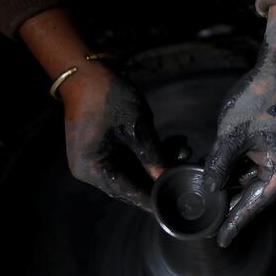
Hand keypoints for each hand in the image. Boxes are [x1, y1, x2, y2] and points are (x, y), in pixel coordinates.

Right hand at [17, 9, 167, 211]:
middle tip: (189, 173)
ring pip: (137, 171)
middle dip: (163, 177)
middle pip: (134, 184)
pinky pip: (133, 158)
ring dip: (161, 162)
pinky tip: (175, 144)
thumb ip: (154, 157)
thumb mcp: (137, 129)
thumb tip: (172, 178)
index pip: (129, 193)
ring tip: (185, 151)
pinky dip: (152, 153)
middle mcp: (92, 170)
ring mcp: (99, 159)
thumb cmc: (107, 97)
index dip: (155, 200)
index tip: (177, 205)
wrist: (86, 70)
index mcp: (92, 170)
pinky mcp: (107, 148)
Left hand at [204, 5, 275, 246]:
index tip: (221, 241)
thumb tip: (208, 190)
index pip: (255, 205)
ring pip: (256, 178)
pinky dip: (241, 169)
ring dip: (234, 184)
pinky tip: (219, 173)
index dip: (235, 223)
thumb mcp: (232, 136)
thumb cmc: (260, 99)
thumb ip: (219, 166)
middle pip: (256, 194)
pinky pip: (260, 164)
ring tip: (208, 196)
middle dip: (232, 203)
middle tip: (209, 222)